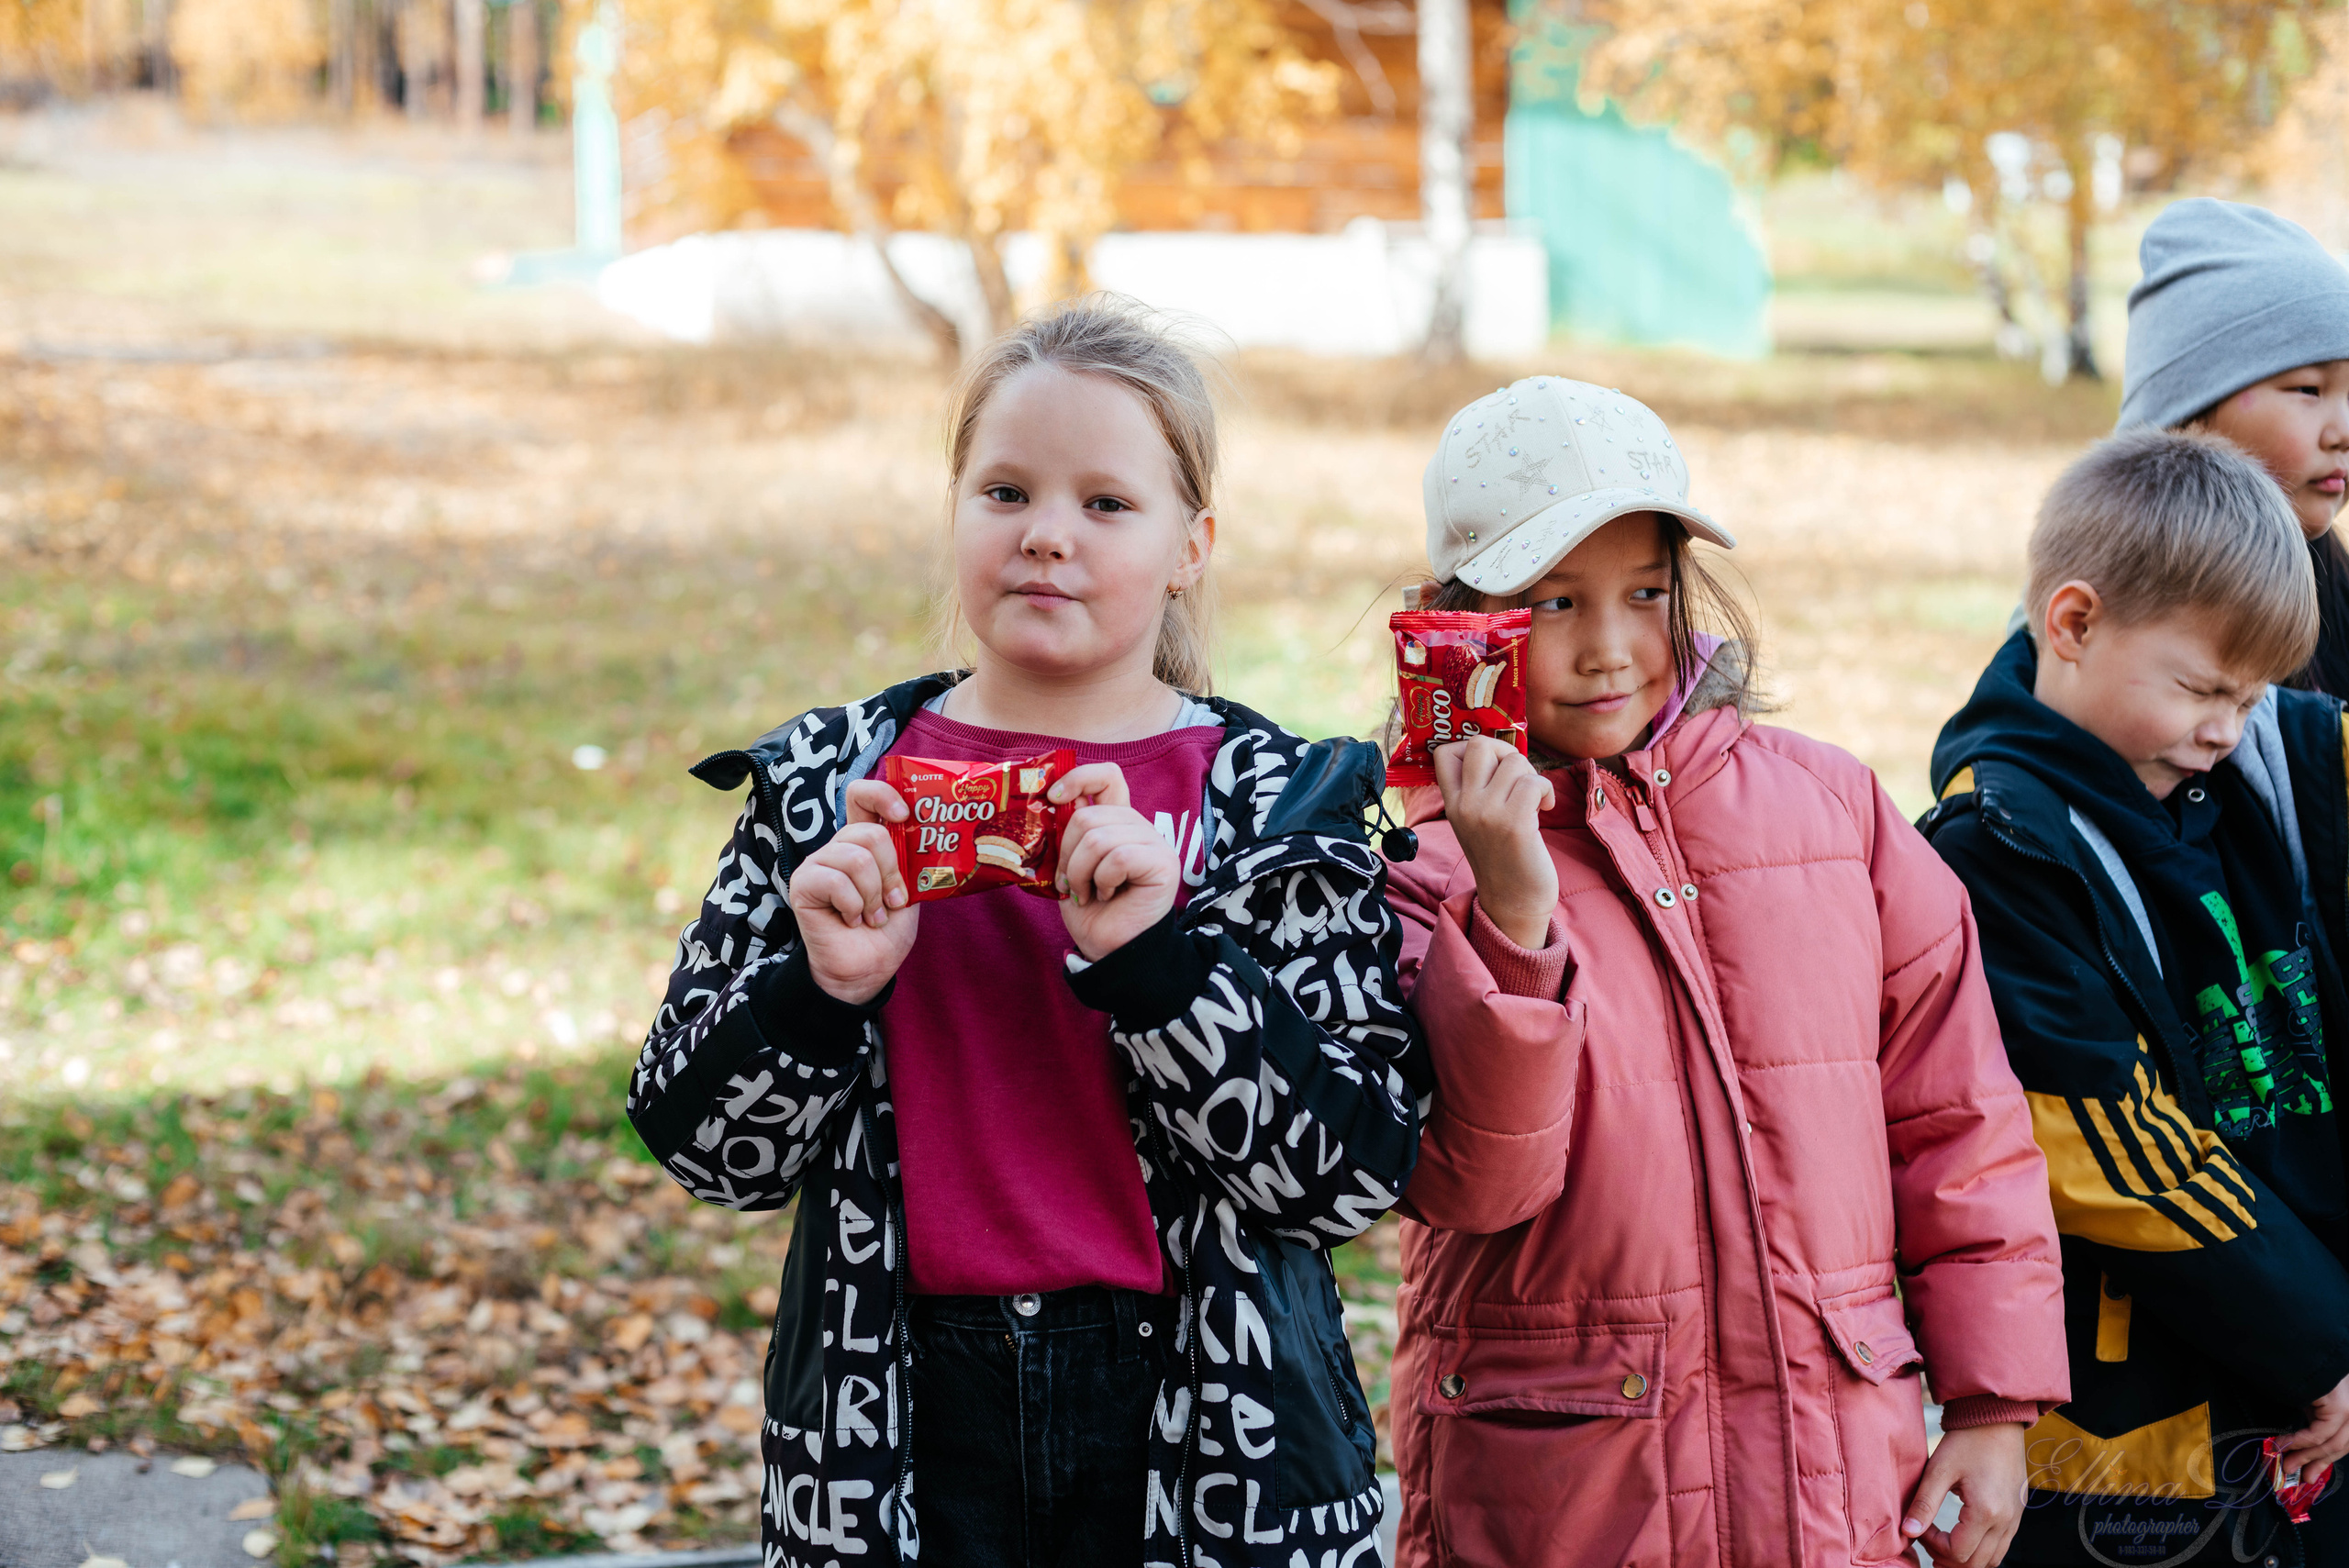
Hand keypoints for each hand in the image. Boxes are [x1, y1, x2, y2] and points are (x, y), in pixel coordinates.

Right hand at [786, 779, 919, 1004]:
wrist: (867, 968)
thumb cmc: (887, 928)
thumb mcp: (910, 888)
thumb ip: (912, 859)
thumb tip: (932, 832)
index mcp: (864, 841)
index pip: (863, 795)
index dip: (883, 795)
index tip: (904, 815)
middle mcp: (840, 846)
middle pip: (869, 832)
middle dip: (891, 871)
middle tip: (893, 900)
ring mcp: (818, 863)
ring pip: (856, 858)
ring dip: (873, 895)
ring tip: (872, 916)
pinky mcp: (803, 883)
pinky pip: (836, 881)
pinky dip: (853, 906)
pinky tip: (851, 920)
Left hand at [1050, 762, 1181, 961]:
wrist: (1111, 949)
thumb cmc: (1091, 910)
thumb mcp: (1069, 865)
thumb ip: (1068, 833)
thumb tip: (1051, 800)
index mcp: (1117, 821)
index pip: (1107, 776)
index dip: (1078, 778)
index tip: (1053, 797)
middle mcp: (1138, 826)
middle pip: (1089, 815)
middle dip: (1067, 853)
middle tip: (1069, 882)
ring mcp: (1154, 842)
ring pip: (1099, 838)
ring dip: (1081, 872)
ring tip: (1086, 892)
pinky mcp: (1163, 862)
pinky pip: (1118, 857)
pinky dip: (1103, 880)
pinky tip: (1108, 895)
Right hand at [1433, 737, 1556, 950]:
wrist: (1512, 903)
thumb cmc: (1502, 859)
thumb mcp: (1475, 823)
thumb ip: (1477, 792)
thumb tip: (1500, 754)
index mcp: (1452, 804)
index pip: (1443, 753)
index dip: (1471, 747)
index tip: (1493, 766)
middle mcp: (1464, 805)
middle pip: (1479, 744)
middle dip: (1506, 752)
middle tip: (1517, 777)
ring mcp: (1487, 814)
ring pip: (1514, 762)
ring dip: (1532, 776)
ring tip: (1534, 799)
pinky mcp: (1514, 823)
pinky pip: (1534, 782)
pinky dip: (1546, 790)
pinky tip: (1545, 808)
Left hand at [1905, 1422, 2026, 1566]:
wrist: (1997, 1421)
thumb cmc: (1966, 1441)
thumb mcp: (1939, 1470)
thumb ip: (1924, 1503)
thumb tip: (1908, 1532)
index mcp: (1986, 1511)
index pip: (1958, 1552)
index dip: (1934, 1546)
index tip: (1920, 1526)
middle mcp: (2006, 1521)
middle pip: (1976, 1563)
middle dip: (1948, 1558)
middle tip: (1927, 1539)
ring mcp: (2015, 1520)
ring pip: (1992, 1559)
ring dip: (1966, 1558)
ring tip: (1942, 1542)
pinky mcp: (2017, 1514)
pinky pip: (2001, 1545)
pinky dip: (1981, 1548)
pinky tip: (1961, 1533)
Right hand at [2276, 1372, 2348, 1480]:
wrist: (2292, 1342)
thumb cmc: (2297, 1366)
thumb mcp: (2310, 1398)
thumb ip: (2313, 1418)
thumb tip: (2301, 1447)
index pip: (2346, 1439)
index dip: (2327, 1458)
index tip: (2309, 1474)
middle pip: (2343, 1444)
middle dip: (2318, 1462)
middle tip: (2296, 1474)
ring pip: (2335, 1442)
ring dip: (2308, 1456)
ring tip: (2287, 1464)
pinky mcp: (2339, 1404)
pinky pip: (2320, 1432)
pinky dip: (2301, 1442)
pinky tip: (2284, 1443)